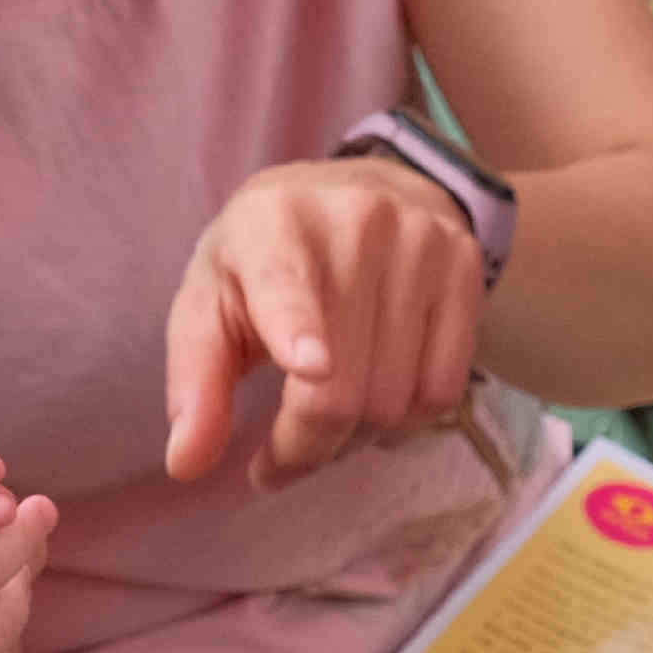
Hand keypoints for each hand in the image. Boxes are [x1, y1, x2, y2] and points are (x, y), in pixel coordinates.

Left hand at [161, 155, 489, 481]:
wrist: (363, 190)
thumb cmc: (264, 262)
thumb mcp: (210, 303)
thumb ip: (195, 382)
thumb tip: (186, 462)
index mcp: (270, 225)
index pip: (285, 287)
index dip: (298, 330)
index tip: (309, 365)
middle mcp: (355, 222)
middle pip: (339, 391)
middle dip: (303, 449)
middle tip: (278, 460)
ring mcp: (420, 242)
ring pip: (392, 403)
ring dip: (352, 441)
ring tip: (324, 419)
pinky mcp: (466, 268)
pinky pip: (441, 392)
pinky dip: (404, 423)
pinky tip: (376, 398)